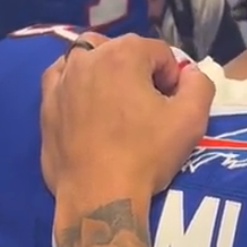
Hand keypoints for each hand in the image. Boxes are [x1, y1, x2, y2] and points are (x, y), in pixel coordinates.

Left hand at [40, 33, 213, 213]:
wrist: (100, 196)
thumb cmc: (146, 154)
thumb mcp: (192, 119)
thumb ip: (199, 84)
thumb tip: (188, 74)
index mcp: (124, 55)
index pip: (160, 52)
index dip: (172, 78)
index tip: (171, 106)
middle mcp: (88, 58)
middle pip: (124, 50)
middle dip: (140, 70)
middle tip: (147, 106)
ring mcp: (61, 80)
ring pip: (89, 58)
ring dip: (107, 71)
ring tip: (117, 103)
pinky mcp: (46, 104)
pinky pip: (61, 78)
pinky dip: (76, 82)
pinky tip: (86, 104)